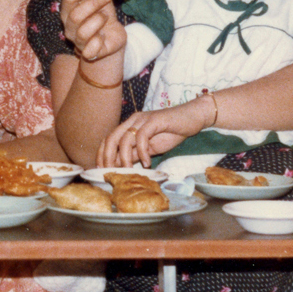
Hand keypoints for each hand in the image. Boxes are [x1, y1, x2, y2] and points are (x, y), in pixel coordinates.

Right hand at [59, 0, 126, 63]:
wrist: (111, 37)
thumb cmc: (103, 16)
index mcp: (68, 11)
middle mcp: (69, 27)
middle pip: (75, 15)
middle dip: (94, 3)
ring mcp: (77, 41)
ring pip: (83, 32)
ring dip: (98, 20)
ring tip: (106, 16)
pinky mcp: (89, 53)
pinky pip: (91, 50)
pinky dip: (99, 41)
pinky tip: (104, 36)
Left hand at [97, 97, 212, 167]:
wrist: (192, 118)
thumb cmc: (171, 132)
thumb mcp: (150, 147)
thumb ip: (135, 154)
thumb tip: (120, 166)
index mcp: (129, 125)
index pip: (108, 139)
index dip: (102, 154)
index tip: (100, 169)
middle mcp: (132, 120)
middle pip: (111, 138)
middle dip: (107, 157)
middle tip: (110, 172)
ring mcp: (142, 119)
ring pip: (124, 139)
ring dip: (124, 157)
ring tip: (129, 170)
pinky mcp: (154, 120)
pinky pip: (142, 136)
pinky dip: (142, 151)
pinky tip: (147, 162)